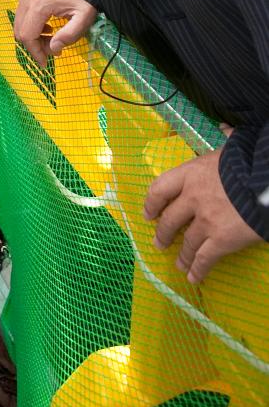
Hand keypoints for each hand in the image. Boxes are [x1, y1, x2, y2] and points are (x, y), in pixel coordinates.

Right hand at [12, 0, 97, 67]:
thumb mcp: (83, 18)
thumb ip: (69, 36)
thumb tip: (53, 49)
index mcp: (40, 5)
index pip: (28, 36)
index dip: (35, 52)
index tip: (45, 63)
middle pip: (20, 32)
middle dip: (34, 46)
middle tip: (52, 50)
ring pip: (19, 25)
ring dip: (33, 37)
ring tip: (51, 39)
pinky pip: (22, 17)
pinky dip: (31, 28)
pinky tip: (47, 28)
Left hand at [144, 148, 261, 282]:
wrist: (265, 181)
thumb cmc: (249, 161)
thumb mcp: (232, 146)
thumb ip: (224, 140)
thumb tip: (225, 129)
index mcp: (190, 173)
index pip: (160, 188)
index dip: (152, 203)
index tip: (149, 213)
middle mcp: (192, 197)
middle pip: (170, 219)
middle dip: (163, 233)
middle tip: (159, 242)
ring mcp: (205, 220)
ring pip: (186, 242)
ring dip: (181, 255)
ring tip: (178, 263)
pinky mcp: (221, 240)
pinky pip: (204, 259)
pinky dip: (197, 270)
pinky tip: (193, 278)